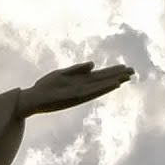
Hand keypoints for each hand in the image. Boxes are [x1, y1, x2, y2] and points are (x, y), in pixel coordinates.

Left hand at [16, 62, 134, 117]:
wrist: (32, 99)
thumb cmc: (45, 87)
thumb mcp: (61, 74)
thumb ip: (77, 69)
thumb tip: (93, 65)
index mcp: (79, 82)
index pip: (99, 76)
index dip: (112, 72)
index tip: (125, 68)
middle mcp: (82, 88)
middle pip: (103, 80)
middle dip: (117, 75)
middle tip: (133, 71)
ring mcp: (79, 92)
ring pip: (100, 85)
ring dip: (113, 81)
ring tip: (126, 77)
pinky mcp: (74, 97)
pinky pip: (92, 91)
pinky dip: (103, 88)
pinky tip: (112, 84)